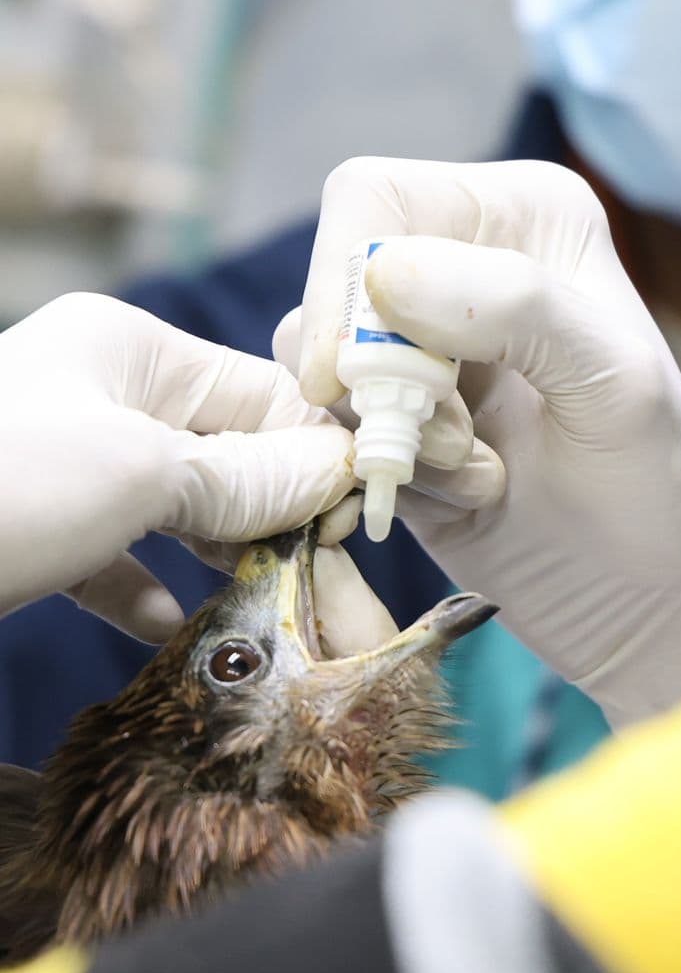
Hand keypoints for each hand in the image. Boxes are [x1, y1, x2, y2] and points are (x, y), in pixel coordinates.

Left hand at [0, 293, 355, 641]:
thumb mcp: (140, 474)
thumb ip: (252, 477)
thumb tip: (339, 474)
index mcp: (131, 349)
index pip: (263, 392)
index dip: (316, 453)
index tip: (350, 521)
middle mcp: (104, 393)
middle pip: (227, 452)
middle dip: (275, 511)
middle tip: (318, 571)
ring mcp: (68, 460)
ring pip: (179, 507)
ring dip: (225, 554)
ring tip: (265, 599)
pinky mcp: (38, 526)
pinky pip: (118, 554)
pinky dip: (151, 590)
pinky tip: (174, 624)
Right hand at [288, 158, 680, 722]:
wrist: (654, 594)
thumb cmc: (661, 482)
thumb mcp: (613, 379)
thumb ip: (515, 304)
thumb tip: (384, 275)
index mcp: (522, 216)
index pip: (372, 199)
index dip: (344, 277)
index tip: (353, 367)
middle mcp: (463, 265)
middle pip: (332, 283)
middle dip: (375, 373)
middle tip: (455, 439)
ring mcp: (421, 349)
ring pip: (319, 362)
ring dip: (389, 431)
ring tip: (479, 469)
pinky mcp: (395, 424)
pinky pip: (330, 431)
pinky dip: (385, 472)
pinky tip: (470, 495)